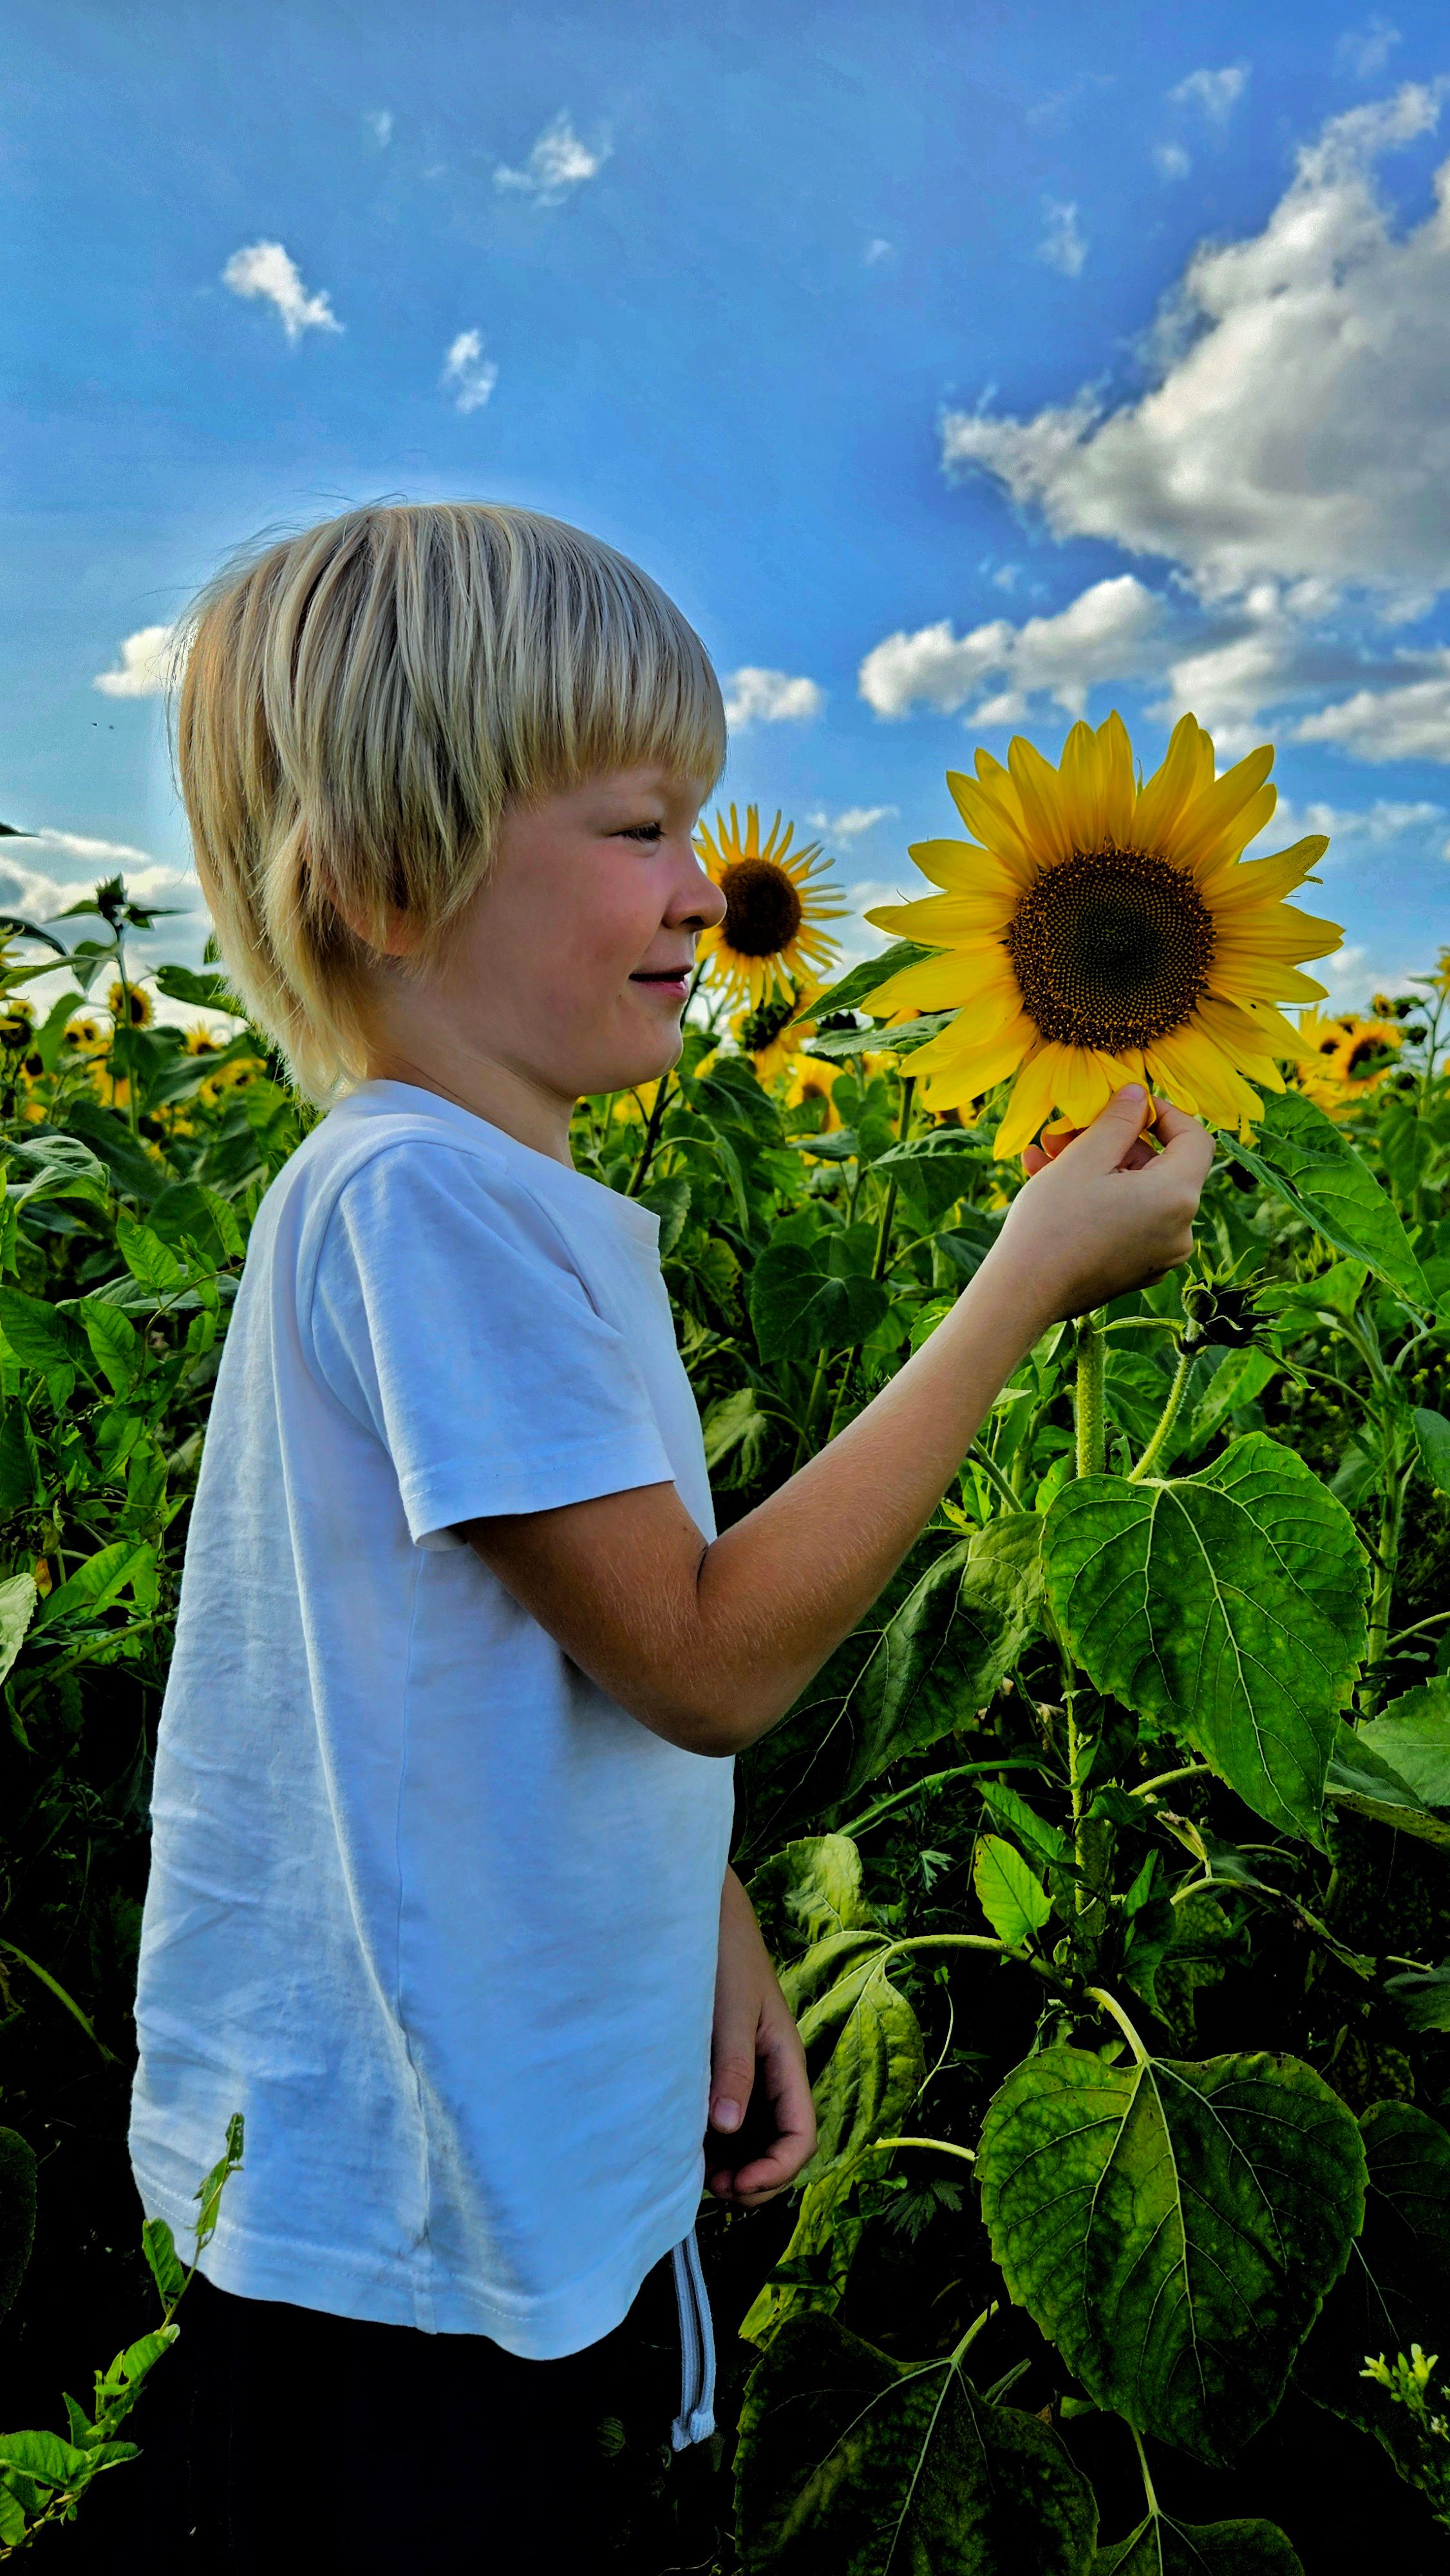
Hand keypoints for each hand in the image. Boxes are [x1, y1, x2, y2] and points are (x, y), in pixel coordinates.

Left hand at [707, 1869, 815, 2209]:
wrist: (703, 1914)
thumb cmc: (724, 1955)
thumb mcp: (730, 2012)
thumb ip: (733, 2068)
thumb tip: (727, 2130)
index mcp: (787, 2062)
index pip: (801, 2137)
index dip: (775, 2172)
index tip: (736, 2184)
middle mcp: (774, 2075)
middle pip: (781, 2148)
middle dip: (756, 2179)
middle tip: (714, 2189)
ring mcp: (751, 2074)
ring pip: (756, 2140)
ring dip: (737, 2166)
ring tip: (699, 2175)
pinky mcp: (726, 2068)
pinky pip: (731, 2119)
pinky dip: (718, 2144)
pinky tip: (689, 2145)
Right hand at [985, 1086, 1213, 1326]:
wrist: (1022, 1295)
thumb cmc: (1052, 1222)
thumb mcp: (1084, 1158)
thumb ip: (1119, 1119)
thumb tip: (1139, 1094)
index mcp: (1177, 1197)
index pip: (1196, 1138)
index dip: (1164, 1113)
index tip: (1126, 1104)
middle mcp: (1180, 1229)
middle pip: (1158, 1166)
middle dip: (1112, 1142)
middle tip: (1065, 1131)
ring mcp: (1160, 1255)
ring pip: (1136, 1193)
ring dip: (1095, 1167)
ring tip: (1045, 1156)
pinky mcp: (1137, 1270)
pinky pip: (1126, 1221)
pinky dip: (1098, 1199)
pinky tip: (1050, 1184)